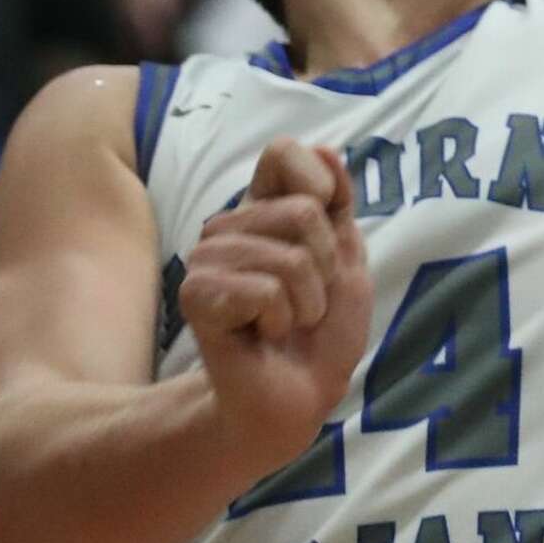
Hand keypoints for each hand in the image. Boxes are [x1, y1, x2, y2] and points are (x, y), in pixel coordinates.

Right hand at [181, 139, 371, 472]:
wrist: (299, 394)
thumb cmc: (322, 331)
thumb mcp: (348, 257)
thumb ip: (338, 203)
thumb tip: (325, 148)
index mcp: (264, 208)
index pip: (281, 153)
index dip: (319, 186)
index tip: (329, 229)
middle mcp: (230, 225)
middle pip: (302, 210)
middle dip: (326, 264)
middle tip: (307, 299)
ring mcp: (207, 258)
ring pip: (290, 257)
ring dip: (307, 301)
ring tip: (286, 322)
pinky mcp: (195, 295)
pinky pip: (266, 290)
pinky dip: (281, 319)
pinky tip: (262, 335)